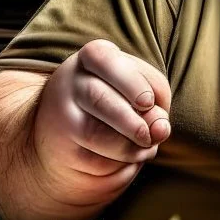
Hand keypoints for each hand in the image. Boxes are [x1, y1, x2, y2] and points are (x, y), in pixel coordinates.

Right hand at [33, 39, 171, 192]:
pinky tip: (127, 158)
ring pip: (94, 133)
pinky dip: (118, 163)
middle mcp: (69, 80)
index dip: (132, 83)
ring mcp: (58, 113)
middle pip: (99, 99)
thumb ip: (156, 102)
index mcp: (94, 56)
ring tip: (145, 148)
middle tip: (151, 135)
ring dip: (128, 147)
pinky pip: (91, 159)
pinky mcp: (58, 146)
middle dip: (133, 122)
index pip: (106, 60)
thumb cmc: (119, 99)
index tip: (147, 102)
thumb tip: (161, 130)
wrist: (70, 129)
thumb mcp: (139, 88)